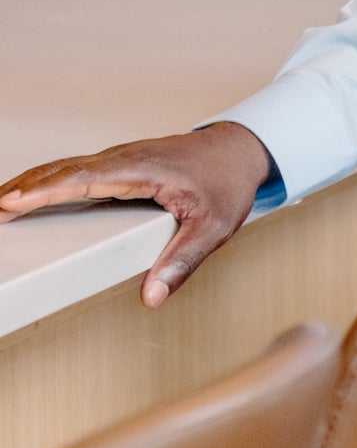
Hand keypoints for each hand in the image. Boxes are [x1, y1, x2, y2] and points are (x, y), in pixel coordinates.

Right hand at [0, 123, 274, 307]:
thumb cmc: (228, 184)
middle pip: (64, 170)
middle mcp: (125, 159)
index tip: (12, 200)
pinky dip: (48, 180)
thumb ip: (183, 262)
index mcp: (142, 169)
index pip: (83, 178)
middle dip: (24, 187)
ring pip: (66, 167)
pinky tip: (32, 194)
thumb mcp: (215, 228)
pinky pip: (76, 170)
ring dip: (31, 182)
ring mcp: (121, 158)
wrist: (241, 149)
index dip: (45, 190)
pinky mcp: (121, 164)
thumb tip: (152, 297)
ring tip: (0, 205)